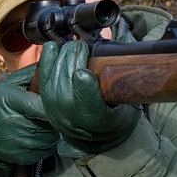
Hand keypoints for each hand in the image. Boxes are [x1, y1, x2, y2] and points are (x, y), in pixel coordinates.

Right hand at [0, 64, 58, 168]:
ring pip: (51, 135)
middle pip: (50, 120)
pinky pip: (47, 148)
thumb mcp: (10, 84)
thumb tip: (52, 60)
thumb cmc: (0, 104)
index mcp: (12, 101)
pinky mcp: (25, 157)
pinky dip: (47, 141)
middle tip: (55, 111)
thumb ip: (32, 73)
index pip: (42, 104)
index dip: (55, 104)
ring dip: (52, 128)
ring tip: (44, 122)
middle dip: (54, 115)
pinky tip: (39, 134)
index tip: (61, 100)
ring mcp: (21, 142)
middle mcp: (16, 123)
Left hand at [38, 40, 141, 156]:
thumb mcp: (132, 98)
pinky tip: (51, 49)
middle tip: (79, 46)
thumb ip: (130, 69)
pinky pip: (43, 84)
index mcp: (102, 123)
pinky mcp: (48, 108)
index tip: (84, 72)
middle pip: (67, 95)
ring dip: (60, 62)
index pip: (90, 109)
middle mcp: (77, 123)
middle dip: (71, 65)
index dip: (84, 90)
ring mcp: (59, 117)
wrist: (101, 137)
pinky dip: (46, 64)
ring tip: (70, 45)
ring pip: (54, 88)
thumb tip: (126, 39)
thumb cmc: (118, 117)